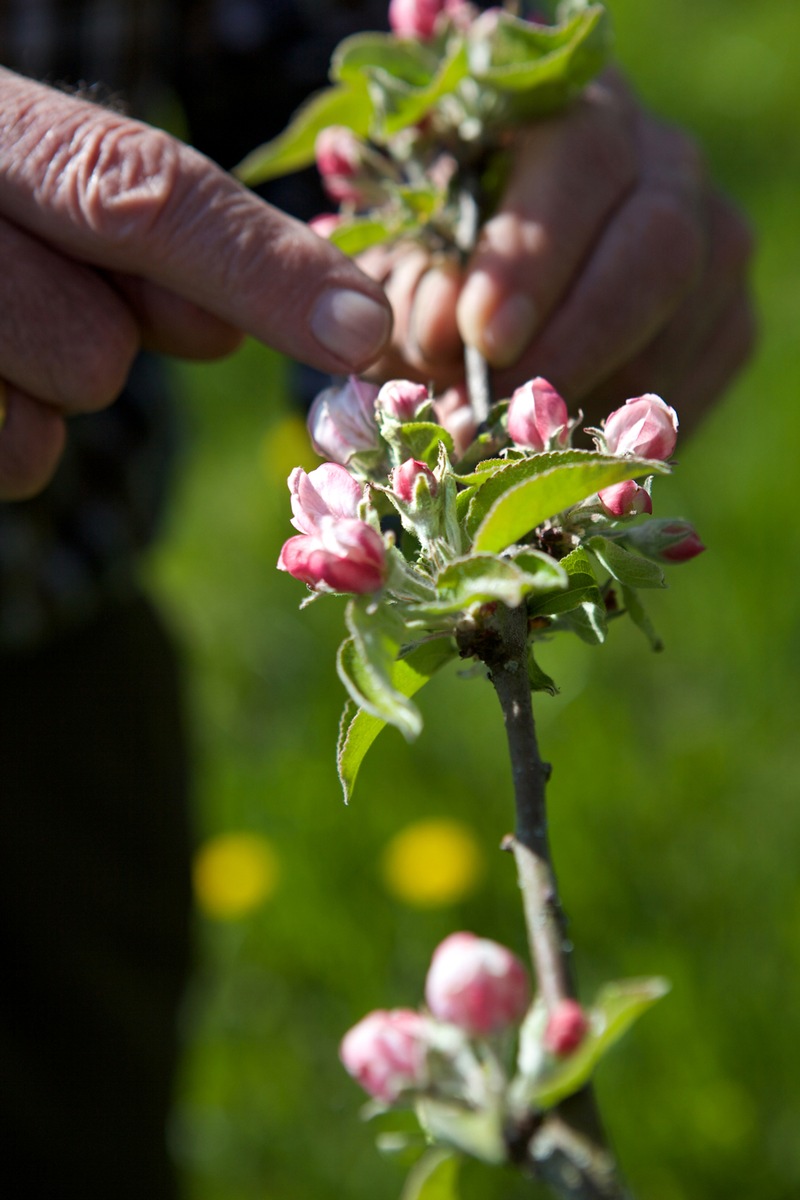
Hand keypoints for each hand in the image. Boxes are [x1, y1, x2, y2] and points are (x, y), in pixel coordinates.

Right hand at [0, 67, 391, 498]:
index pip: (144, 195)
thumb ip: (136, 233)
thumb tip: (220, 332)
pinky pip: (4, 465)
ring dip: (40, 401)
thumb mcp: (35, 177)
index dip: (263, 271)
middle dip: (95, 349)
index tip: (364, 334)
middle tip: (31, 297)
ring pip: (40, 430)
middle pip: (95, 350)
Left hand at [367, 71, 755, 435]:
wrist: (467, 312)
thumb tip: (446, 331)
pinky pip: (692, 385)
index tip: (482, 335)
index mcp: (568, 106)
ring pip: (684, 325)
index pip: (582, 157)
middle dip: (576, 340)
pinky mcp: (726, 319)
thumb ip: (402, 290)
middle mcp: (660, 158)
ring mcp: (710, 239)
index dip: (536, 251)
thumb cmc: (422, 274)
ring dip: (590, 398)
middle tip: (498, 411)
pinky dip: (620, 432)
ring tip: (501, 443)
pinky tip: (552, 449)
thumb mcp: (393, 272)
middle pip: (660, 241)